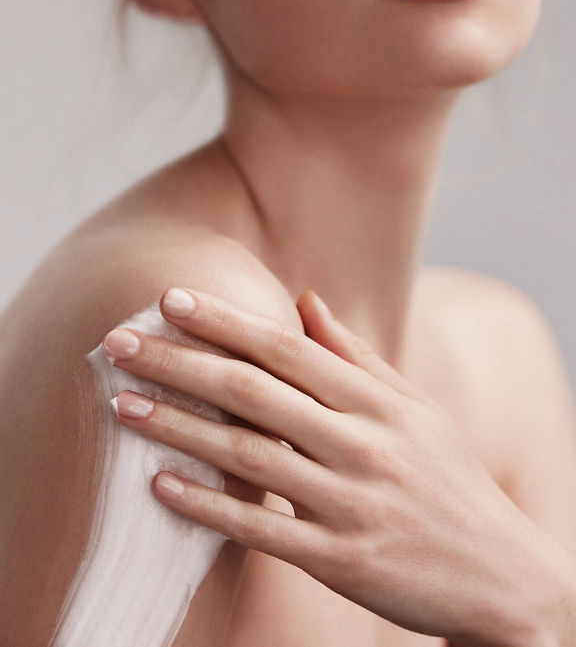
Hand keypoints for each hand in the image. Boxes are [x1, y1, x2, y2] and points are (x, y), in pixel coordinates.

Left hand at [102, 288, 556, 646]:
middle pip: (253, 391)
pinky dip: (208, 505)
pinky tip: (160, 485)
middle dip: (180, 362)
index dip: (224, 321)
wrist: (502, 573)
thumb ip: (354, 354)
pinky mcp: (341, 558)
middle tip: (118, 343)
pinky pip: (261, 528)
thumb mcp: (413, 407)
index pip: (286, 347)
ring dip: (178, 428)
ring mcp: (350, 501)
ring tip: (123, 405)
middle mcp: (362, 442)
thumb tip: (306, 298)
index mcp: (377, 400)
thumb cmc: (447, 478)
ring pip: (248, 455)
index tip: (170, 299)